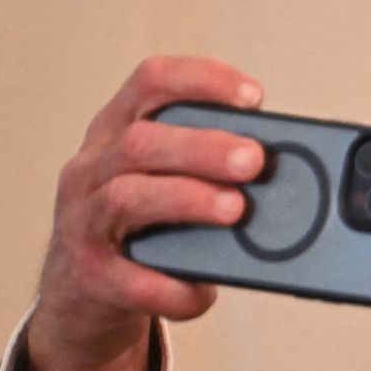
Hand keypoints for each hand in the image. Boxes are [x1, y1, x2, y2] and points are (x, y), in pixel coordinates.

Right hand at [22, 57, 264, 370]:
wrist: (83, 291)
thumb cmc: (138, 225)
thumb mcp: (161, 178)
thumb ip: (208, 166)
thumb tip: (288, 173)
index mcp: (115, 131)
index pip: (150, 82)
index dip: (200, 79)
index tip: (253, 96)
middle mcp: (92, 169)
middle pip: (141, 142)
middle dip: (203, 147)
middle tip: (254, 160)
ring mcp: (84, 222)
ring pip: (128, 197)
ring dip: (188, 199)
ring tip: (235, 209)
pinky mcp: (91, 276)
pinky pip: (134, 280)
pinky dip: (175, 287)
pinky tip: (205, 290)